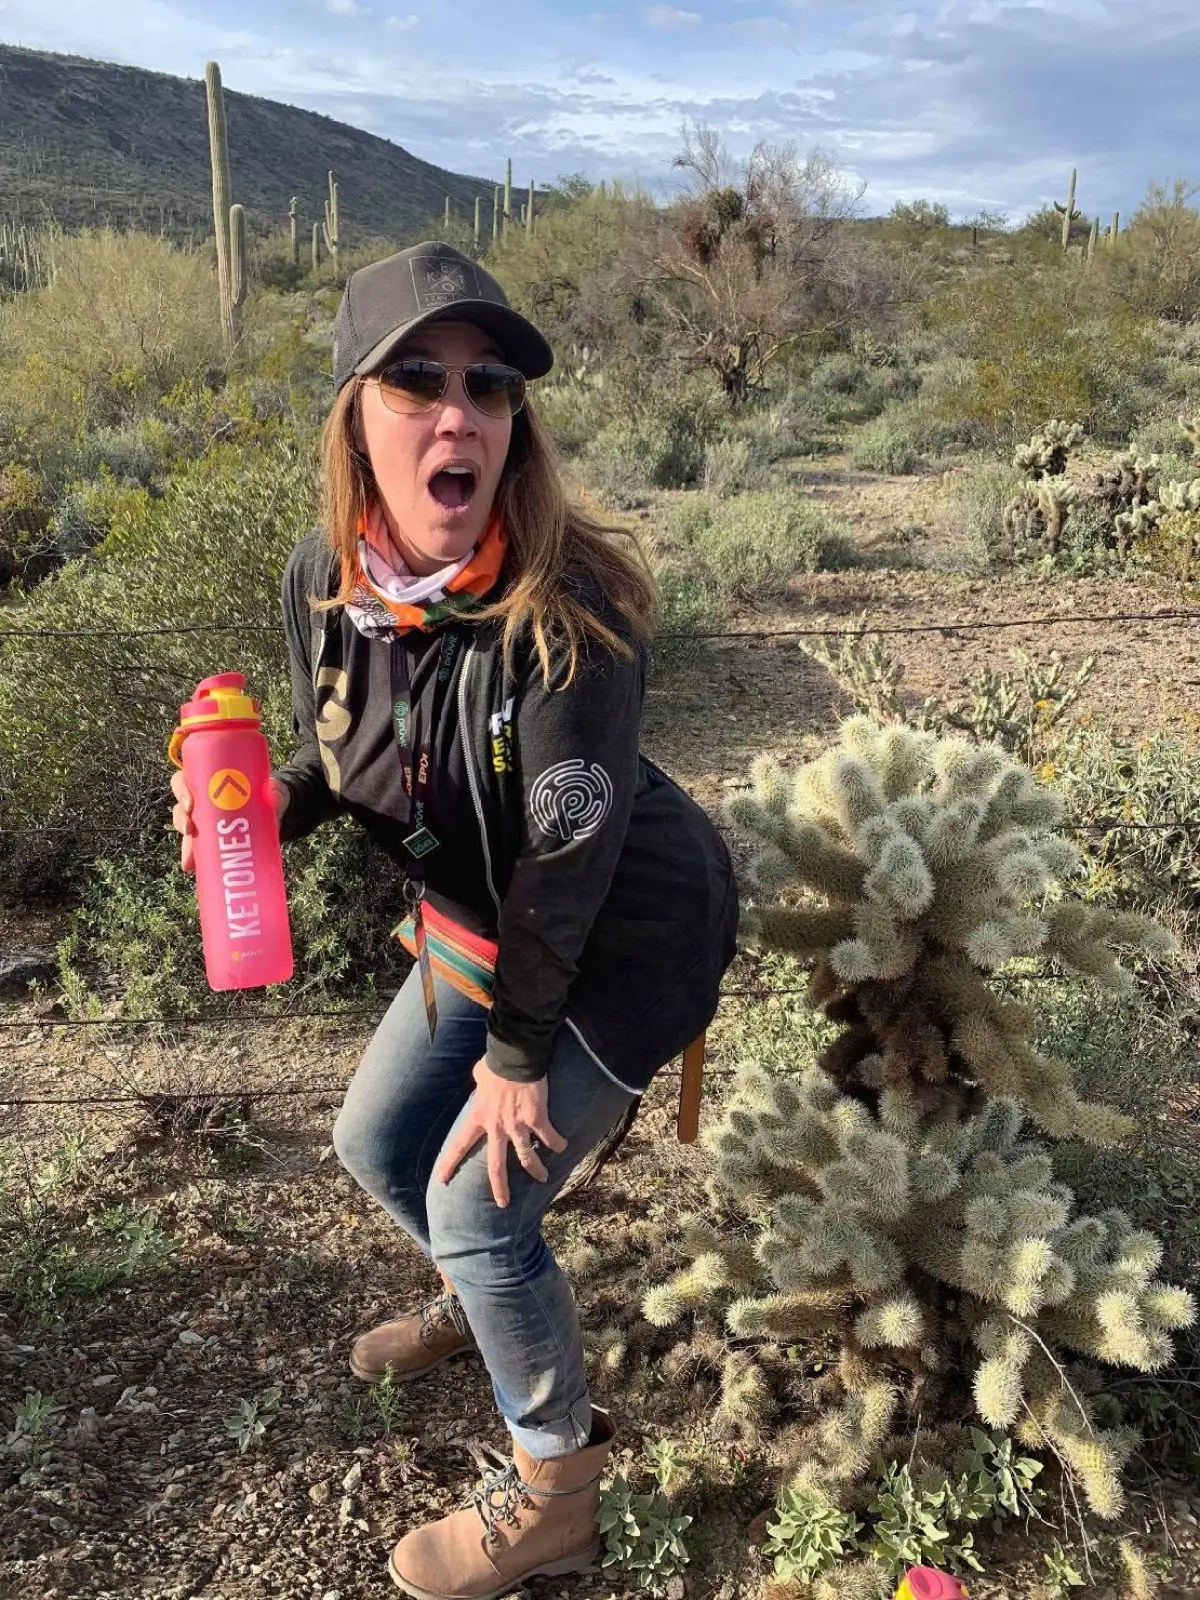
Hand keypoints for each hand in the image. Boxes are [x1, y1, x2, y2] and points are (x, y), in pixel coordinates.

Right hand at [170, 771, 288, 873]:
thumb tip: (272, 797)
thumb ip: (270, 793)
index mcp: (210, 782)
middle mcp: (202, 800)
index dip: (181, 790)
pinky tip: (191, 867)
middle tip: (189, 828)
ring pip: (184, 827)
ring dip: (184, 841)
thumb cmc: (267, 795)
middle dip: (180, 818)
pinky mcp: (210, 839)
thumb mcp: (268, 791)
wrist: (275, 813)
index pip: (185, 780)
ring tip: (189, 856)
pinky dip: (191, 857)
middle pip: (181, 806)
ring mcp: (204, 820)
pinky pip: (195, 847)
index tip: (190, 802)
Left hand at [434, 1057, 567, 1207]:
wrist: (516, 1057)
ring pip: (526, 1157)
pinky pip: (549, 1137)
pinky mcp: (537, 1118)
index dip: (449, 1164)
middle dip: (499, 1187)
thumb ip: (479, 1083)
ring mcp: (517, 1125)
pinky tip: (562, 1147)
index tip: (441, 1180)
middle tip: (502, 1203)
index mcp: (478, 1117)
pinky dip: (557, 1143)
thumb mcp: (479, 1075)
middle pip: (496, 1165)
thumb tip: (480, 1078)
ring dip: (535, 1170)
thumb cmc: (496, 1064)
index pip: (458, 1145)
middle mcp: (496, 1126)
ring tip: (542, 1178)